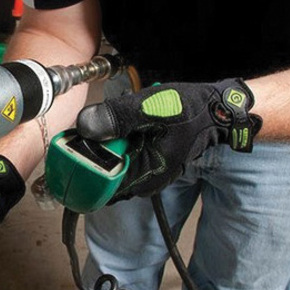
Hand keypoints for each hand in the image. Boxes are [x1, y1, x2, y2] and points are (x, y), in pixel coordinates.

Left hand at [76, 78, 261, 200]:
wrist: (217, 112)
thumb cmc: (190, 110)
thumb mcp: (151, 106)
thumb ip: (117, 116)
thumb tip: (84, 125)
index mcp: (142, 175)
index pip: (96, 183)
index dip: (80, 162)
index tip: (72, 140)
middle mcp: (141, 182)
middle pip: (98, 174)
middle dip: (91, 149)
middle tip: (97, 124)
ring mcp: (142, 174)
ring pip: (107, 164)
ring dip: (103, 144)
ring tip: (116, 121)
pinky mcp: (144, 164)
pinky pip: (118, 158)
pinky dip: (114, 142)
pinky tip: (125, 125)